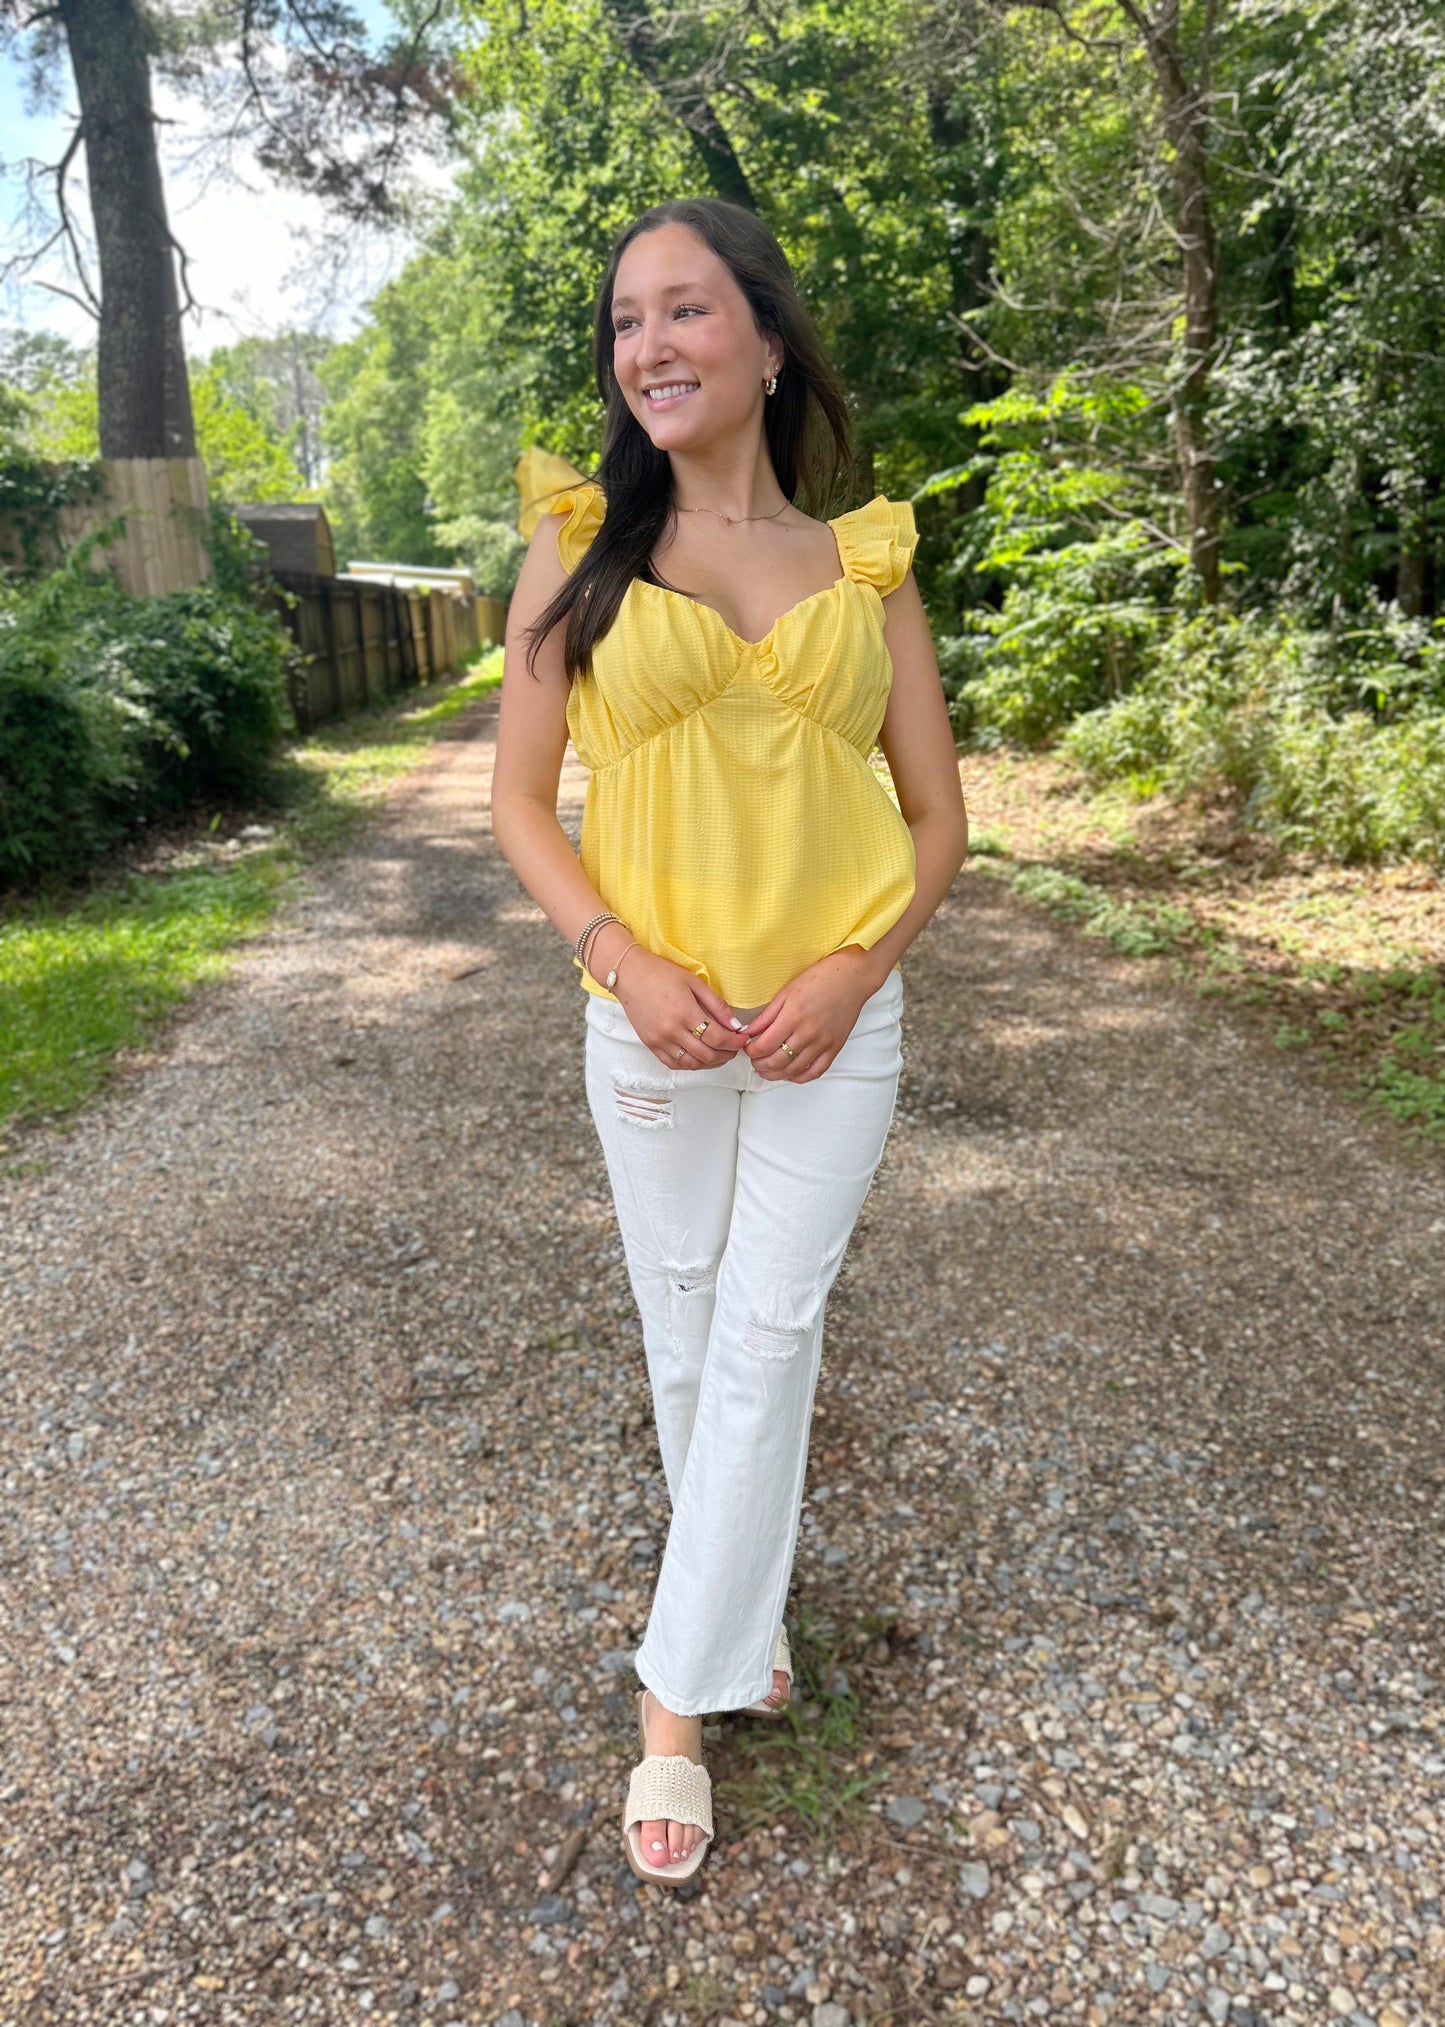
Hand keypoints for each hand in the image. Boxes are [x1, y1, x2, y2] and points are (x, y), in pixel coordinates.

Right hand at [614, 947, 748, 1069]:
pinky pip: (673, 1064)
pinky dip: (690, 1064)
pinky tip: (699, 1056)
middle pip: (707, 1055)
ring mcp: (659, 1040)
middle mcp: (671, 1030)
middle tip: (734, 1048)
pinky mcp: (650, 1044)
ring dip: (710, 1063)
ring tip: (720, 1054)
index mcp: (684, 1012)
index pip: (717, 1038)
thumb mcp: (694, 982)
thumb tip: (734, 1025)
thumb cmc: (660, 973)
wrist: (628, 974)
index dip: (734, 1042)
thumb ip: (717, 1005)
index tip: (742, 1039)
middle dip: (727, 1054)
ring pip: (691, 1064)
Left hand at [739, 946, 880, 1081]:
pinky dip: (800, 1077)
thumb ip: (766, 1016)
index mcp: (793, 1017)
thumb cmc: (820, 979)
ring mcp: (823, 1043)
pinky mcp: (835, 1048)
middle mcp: (808, 1033)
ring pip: (794, 1070)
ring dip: (776, 1074)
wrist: (852, 978)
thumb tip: (748, 1032)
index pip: (764, 1046)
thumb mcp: (787, 992)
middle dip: (760, 1065)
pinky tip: (790, 1074)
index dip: (751, 1052)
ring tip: (767, 1070)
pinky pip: (815, 1071)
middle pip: (777, 1061)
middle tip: (754, 1061)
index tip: (747, 1049)